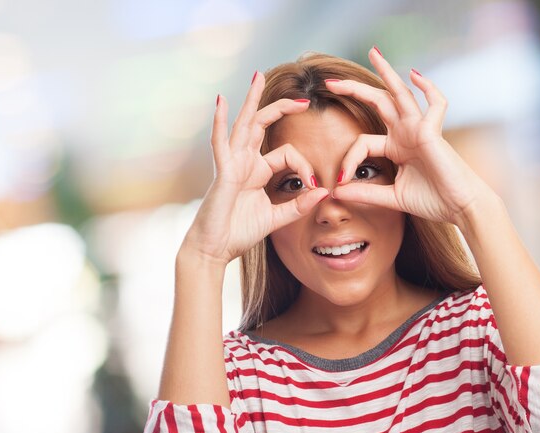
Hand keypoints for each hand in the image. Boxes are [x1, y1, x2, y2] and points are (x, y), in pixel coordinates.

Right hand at [181, 73, 328, 265]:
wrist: (214, 249)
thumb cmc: (239, 233)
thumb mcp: (276, 218)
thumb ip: (299, 205)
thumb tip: (324, 192)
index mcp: (257, 172)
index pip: (287, 154)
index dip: (305, 166)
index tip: (315, 186)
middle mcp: (244, 163)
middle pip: (262, 126)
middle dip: (280, 109)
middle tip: (302, 99)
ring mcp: (231, 165)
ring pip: (244, 125)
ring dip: (251, 101)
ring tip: (258, 76)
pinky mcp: (222, 173)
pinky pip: (220, 143)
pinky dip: (220, 122)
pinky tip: (221, 101)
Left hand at [328, 47, 497, 225]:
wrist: (459, 208)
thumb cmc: (432, 201)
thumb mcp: (391, 198)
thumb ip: (365, 193)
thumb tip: (336, 192)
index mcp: (396, 147)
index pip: (362, 143)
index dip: (348, 159)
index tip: (340, 180)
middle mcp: (406, 134)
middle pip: (378, 103)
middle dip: (355, 91)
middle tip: (330, 83)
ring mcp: (420, 130)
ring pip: (400, 94)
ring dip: (387, 73)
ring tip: (373, 52)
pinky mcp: (433, 133)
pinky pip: (435, 104)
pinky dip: (428, 88)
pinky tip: (414, 75)